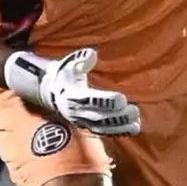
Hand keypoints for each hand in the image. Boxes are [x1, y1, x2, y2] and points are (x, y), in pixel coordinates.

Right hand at [4, 48, 139, 135]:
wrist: (50, 92)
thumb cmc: (63, 75)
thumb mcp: (66, 64)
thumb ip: (79, 60)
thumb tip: (92, 54)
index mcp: (71, 95)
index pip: (90, 100)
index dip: (105, 101)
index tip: (121, 99)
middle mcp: (76, 111)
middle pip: (98, 117)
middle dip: (117, 116)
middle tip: (134, 110)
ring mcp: (82, 120)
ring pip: (102, 127)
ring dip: (120, 126)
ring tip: (136, 121)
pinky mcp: (88, 125)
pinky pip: (104, 131)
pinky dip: (119, 131)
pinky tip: (134, 128)